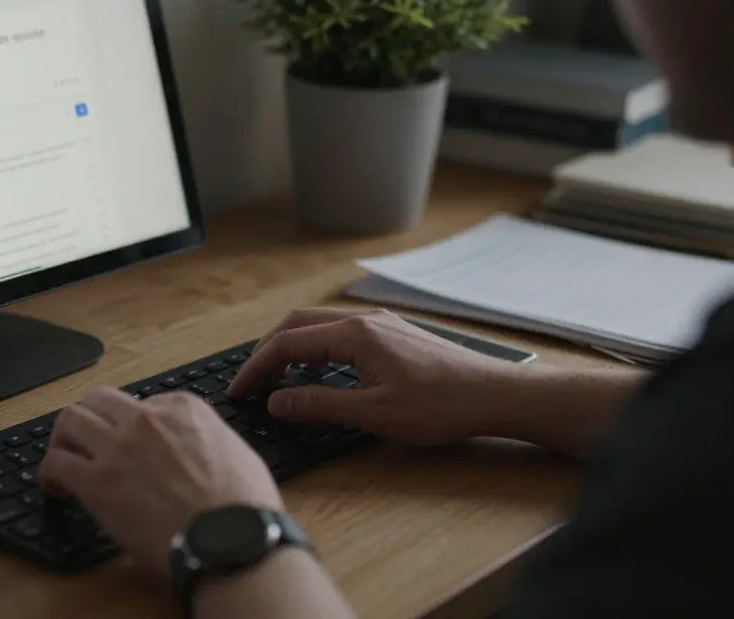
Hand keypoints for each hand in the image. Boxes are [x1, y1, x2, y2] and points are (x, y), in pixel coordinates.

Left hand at [38, 387, 281, 577]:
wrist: (230, 540)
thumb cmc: (243, 508)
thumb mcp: (237, 452)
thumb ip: (208, 440)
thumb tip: (198, 452)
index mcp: (183, 409)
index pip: (143, 403)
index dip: (132, 425)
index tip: (130, 443)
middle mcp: (146, 419)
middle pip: (100, 400)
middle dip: (91, 417)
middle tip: (87, 440)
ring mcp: (118, 447)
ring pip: (71, 419)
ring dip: (64, 437)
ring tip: (65, 457)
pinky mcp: (96, 481)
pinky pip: (56, 463)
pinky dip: (50, 472)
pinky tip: (56, 487)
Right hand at [227, 308, 520, 444]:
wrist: (494, 395)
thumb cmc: (441, 405)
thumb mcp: (373, 413)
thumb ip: (319, 405)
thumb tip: (277, 401)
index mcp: (355, 334)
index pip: (288, 343)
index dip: (257, 368)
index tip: (239, 391)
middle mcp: (365, 320)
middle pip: (298, 325)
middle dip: (267, 352)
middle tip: (249, 382)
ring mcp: (381, 325)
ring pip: (319, 326)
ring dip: (291, 348)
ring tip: (274, 378)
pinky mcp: (393, 335)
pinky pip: (340, 333)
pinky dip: (315, 348)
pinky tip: (316, 371)